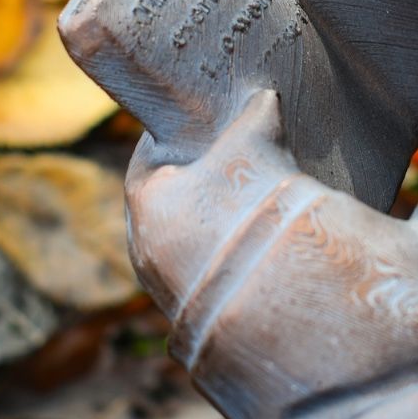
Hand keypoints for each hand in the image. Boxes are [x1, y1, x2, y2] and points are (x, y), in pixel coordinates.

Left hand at [125, 89, 300, 321]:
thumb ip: (255, 115)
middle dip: (190, 188)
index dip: (173, 141)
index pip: (147, 159)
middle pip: (161, 205)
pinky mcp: (190, 321)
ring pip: (178, 246)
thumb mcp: (256, 144)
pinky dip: (218, 265)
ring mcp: (164, 290)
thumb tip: (264, 97)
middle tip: (224, 171)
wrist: (274, 296)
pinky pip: (198, 281)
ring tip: (243, 217)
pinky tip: (251, 257)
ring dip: (204, 231)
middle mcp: (142, 248)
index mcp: (144, 201)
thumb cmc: (252, 209)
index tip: (197, 132)